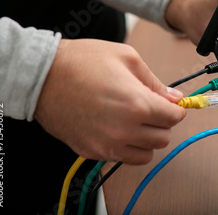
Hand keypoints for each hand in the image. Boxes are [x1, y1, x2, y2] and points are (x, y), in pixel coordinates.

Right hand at [34, 39, 185, 164]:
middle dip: (163, 123)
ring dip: (147, 139)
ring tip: (137, 121)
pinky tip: (119, 128)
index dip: (176, 109)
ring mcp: (106, 144)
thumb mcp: (127, 58)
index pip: (173, 118)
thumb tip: (174, 97)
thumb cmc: (82, 61)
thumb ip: (155, 82)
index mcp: (137, 105)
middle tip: (153, 109)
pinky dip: (127, 147)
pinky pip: (121, 158)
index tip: (171, 104)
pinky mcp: (91, 151)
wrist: (41, 75)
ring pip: (146, 155)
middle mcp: (123, 130)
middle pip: (163, 138)